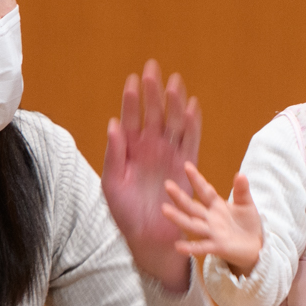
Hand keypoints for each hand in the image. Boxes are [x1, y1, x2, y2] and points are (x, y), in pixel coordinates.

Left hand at [102, 60, 202, 295]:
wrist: (148, 237)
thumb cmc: (126, 213)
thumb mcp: (112, 184)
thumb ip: (114, 155)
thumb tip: (113, 124)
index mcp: (130, 150)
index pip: (131, 118)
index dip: (132, 100)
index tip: (132, 79)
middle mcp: (151, 148)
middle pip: (154, 114)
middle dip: (153, 91)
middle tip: (153, 67)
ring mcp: (169, 155)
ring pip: (174, 123)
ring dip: (174, 102)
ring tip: (174, 81)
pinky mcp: (185, 166)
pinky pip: (191, 141)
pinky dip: (192, 124)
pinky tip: (192, 106)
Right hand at [161, 162, 262, 275]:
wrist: (256, 246)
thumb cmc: (248, 224)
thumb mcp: (246, 204)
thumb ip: (242, 191)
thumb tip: (241, 174)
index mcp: (216, 206)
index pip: (204, 191)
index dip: (197, 179)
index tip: (187, 166)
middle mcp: (210, 218)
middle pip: (192, 206)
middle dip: (180, 196)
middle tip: (167, 185)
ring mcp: (212, 233)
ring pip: (192, 224)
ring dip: (178, 218)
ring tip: (164, 210)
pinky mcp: (217, 247)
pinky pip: (202, 247)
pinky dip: (191, 247)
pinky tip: (178, 246)